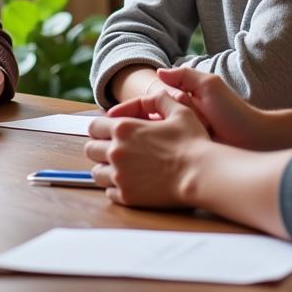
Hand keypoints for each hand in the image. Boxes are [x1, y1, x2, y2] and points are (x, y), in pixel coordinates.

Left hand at [85, 91, 210, 207]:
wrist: (201, 175)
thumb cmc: (192, 142)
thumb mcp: (179, 110)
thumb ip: (160, 99)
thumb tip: (151, 95)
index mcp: (124, 128)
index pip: (93, 126)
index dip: (101, 128)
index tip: (110, 132)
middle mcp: (117, 151)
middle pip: (90, 149)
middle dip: (100, 148)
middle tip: (115, 150)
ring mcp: (120, 176)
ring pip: (96, 173)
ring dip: (106, 169)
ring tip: (122, 168)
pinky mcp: (127, 196)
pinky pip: (109, 192)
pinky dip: (116, 188)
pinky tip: (130, 183)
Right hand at [146, 68, 270, 149]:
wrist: (249, 140)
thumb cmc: (232, 110)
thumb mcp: (209, 85)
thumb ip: (184, 75)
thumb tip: (159, 72)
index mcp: (185, 97)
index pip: (161, 93)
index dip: (175, 96)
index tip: (193, 101)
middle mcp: (180, 114)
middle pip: (163, 109)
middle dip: (184, 109)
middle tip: (207, 116)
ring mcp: (182, 133)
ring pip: (168, 125)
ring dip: (187, 124)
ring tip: (207, 127)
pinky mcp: (185, 150)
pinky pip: (173, 142)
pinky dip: (184, 139)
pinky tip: (202, 138)